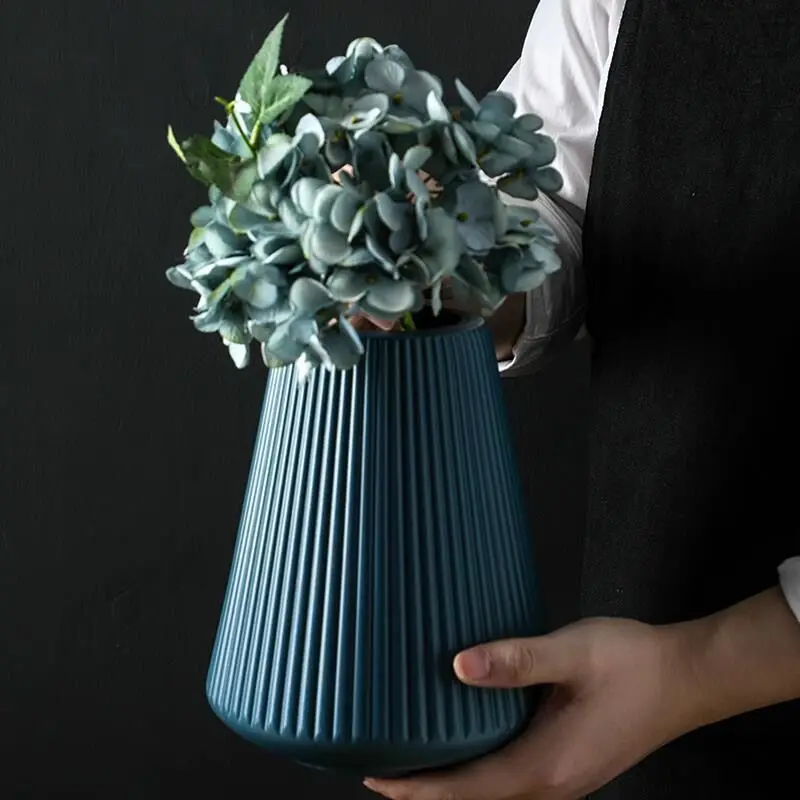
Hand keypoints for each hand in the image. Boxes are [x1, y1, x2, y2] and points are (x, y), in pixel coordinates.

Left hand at [364, 618, 699, 799]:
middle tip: (382, 765)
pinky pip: (513, 777)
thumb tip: (458, 666)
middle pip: (476, 799)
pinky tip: (468, 741)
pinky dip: (479, 769)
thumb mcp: (570, 653)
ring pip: (495, 791)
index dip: (418, 790)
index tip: (375, 779)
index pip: (466, 790)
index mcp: (545, 766)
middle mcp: (552, 784)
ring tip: (414, 757)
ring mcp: (565, 778)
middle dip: (427, 791)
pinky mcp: (572, 762)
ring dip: (453, 782)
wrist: (689, 677)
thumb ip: (516, 660)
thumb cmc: (631, 664)